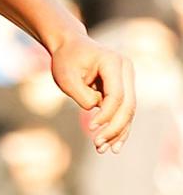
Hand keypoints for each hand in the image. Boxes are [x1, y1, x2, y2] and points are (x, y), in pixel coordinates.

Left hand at [49, 34, 135, 153]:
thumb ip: (82, 95)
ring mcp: (128, 80)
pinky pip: (123, 112)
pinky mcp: (124, 90)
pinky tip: (111, 145)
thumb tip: (96, 110)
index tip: (90, 127)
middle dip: (114, 128)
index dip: (106, 114)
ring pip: (128, 112)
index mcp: (113, 62)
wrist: (70, 46)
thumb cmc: (65, 59)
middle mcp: (126, 71)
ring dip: (117, 132)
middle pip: (128, 106)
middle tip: (98, 144)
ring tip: (103, 149)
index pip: (117, 95)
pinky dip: (117, 127)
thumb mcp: (65, 76)